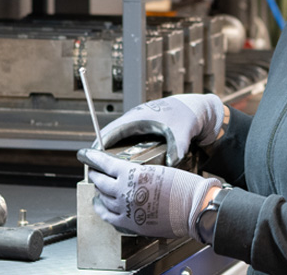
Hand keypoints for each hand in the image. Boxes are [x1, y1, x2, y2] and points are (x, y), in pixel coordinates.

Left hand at [77, 148, 219, 239]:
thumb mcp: (157, 170)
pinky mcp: (130, 223)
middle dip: (95, 175)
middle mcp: (124, 191)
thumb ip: (137, 173)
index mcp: (131, 174)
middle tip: (94, 171)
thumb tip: (126, 175)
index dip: (92, 158)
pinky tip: (100, 206)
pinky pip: (109, 217)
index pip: (104, 163)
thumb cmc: (180, 186)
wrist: (193, 207)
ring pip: (103, 199)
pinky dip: (102, 210)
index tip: (84, 155)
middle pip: (100, 182)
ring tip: (97, 187)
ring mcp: (126, 209)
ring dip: (99, 192)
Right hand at [96, 94, 224, 165]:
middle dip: (102, 157)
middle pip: (111, 141)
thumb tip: (171, 165)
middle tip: (97, 176)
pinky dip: (126, 158)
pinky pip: (130, 147)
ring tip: (109, 177)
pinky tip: (129, 173)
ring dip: (114, 158)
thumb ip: (177, 148)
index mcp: (138, 118)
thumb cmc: (187, 114)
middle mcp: (135, 123)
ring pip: (119, 145)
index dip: (98, 148)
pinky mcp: (146, 136)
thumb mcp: (182, 131)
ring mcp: (140, 129)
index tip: (90, 162)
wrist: (197, 109)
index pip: (110, 133)